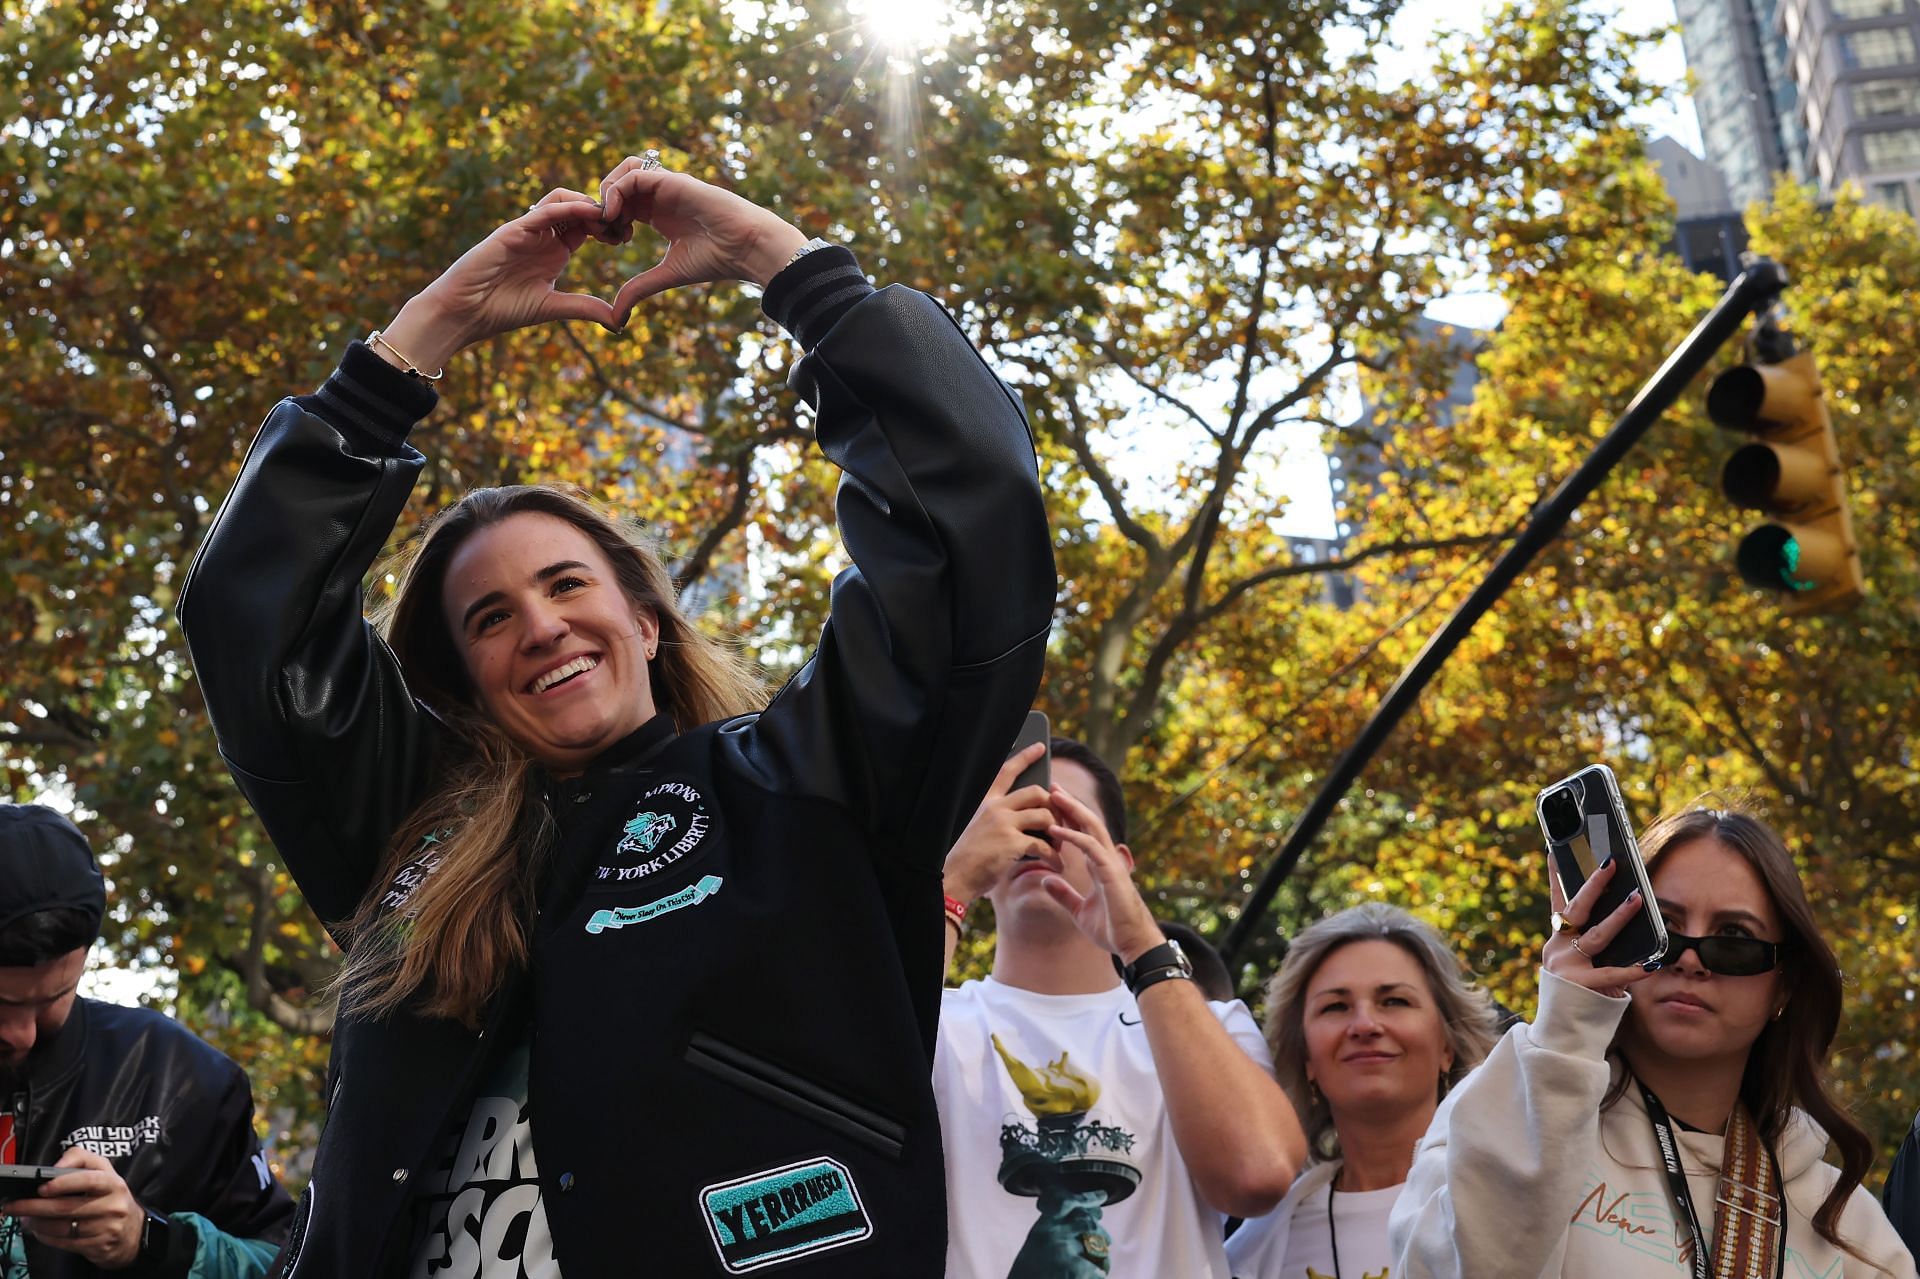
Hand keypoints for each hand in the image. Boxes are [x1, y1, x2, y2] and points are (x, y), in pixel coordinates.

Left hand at [3, 1147, 144, 1268]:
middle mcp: (113, 1206)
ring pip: (63, 1228)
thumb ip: (81, 1158)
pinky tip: (38, 1230)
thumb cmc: (111, 1196)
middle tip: (14, 1206)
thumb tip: (55, 1165)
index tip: (41, 1187)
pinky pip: (65, 1243)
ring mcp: (106, 1228)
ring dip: (37, 1224)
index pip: (89, 1180)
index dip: (64, 1183)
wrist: (132, 1231)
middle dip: (35, 1207)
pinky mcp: (99, 1246)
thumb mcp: (104, 1171)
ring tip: (23, 1218)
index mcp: (113, 1183)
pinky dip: (46, 1237)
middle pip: (68, 1207)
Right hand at [377, 189, 625, 371]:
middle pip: (579, 209)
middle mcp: (543, 236)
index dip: (609, 227)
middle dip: (604, 212)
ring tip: (609, 216)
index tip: (627, 237)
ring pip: (562, 200)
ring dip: (588, 204)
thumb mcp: (553, 307)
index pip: (587, 227)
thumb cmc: (501, 310)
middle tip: (625, 224)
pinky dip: (568, 208)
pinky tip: (589, 213)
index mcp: (554, 251)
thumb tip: (618, 320)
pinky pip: (543, 211)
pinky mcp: (513, 230)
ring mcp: (528, 230)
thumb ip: (584, 307)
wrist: (464, 312)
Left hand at [596, 156, 808, 323]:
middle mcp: (659, 196)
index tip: (610, 244)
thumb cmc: (714, 260)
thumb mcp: (666, 275)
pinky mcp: (672, 181)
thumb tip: (615, 317)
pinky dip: (617, 191)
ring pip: (623, 172)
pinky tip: (617, 216)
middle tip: (605, 231)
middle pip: (617, 185)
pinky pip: (634, 174)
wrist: (744, 247)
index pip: (620, 205)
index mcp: (656, 214)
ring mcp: (665, 186)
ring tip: (609, 219)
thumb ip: (638, 289)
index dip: (607, 221)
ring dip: (608, 192)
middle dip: (602, 206)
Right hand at [943, 743, 1055, 903]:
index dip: (1025, 757)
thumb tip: (1034, 816)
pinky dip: (1054, 857)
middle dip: (1054, 806)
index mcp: (987, 802)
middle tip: (1060, 821)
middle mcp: (996, 808)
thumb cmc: (970, 856)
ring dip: (1058, 831)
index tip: (1040, 747)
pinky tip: (1056, 865)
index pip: (1008, 771)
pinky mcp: (1012, 843)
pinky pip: (1044, 845)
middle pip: (1037, 792)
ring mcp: (1004, 824)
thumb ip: (1002, 817)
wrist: (955, 877)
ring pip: (1045, 816)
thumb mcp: (981, 826)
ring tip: (1059, 845)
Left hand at [1042, 784, 1165, 963]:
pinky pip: (1091, 848)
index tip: (1051, 803)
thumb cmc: (1112, 929)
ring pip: (1091, 828)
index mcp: (1099, 865)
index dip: (1068, 817)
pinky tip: (1056, 829)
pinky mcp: (1111, 873)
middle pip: (1088, 823)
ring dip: (1072, 810)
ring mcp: (1110, 864)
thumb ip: (1064, 894)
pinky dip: (1073, 836)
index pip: (1083, 833)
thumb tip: (1045, 880)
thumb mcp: (1078, 910)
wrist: (1132, 944)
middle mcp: (1106, 859)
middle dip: (1070, 804)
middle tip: (1052, 786)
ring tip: (1054, 795)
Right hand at [1544, 859, 1656, 998]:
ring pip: (1597, 936)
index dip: (1555, 876)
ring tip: (1637, 898)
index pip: (1557, 902)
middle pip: (1577, 910)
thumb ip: (1589, 941)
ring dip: (1619, 916)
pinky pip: (1613, 975)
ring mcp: (1569, 967)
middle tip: (1611, 864)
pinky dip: (1633, 970)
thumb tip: (1619, 912)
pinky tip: (1651, 964)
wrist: (1560, 1031)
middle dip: (1595, 885)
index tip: (1555, 850)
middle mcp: (1558, 949)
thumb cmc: (1576, 992)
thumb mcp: (1575, 962)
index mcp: (1556, 941)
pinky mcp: (1582, 987)